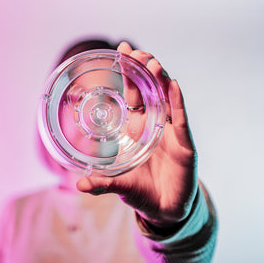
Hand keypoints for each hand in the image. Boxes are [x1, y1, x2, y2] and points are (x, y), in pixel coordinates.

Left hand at [76, 42, 197, 227]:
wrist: (165, 210)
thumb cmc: (142, 192)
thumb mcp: (119, 184)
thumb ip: (102, 183)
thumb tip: (80, 184)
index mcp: (138, 128)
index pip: (134, 95)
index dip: (128, 74)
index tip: (121, 52)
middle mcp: (155, 125)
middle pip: (150, 91)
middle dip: (143, 70)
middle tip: (135, 52)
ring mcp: (171, 132)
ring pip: (167, 100)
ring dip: (160, 80)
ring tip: (152, 62)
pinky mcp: (184, 144)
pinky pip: (181, 119)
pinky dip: (177, 102)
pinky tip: (173, 85)